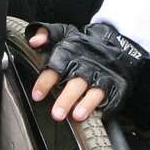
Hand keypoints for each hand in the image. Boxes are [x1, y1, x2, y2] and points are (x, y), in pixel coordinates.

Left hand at [28, 21, 148, 122]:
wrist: (115, 44)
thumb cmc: (82, 45)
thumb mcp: (63, 34)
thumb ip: (45, 34)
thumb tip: (34, 41)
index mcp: (70, 54)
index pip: (55, 67)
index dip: (45, 82)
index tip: (37, 95)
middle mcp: (86, 67)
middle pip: (75, 84)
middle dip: (66, 99)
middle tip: (56, 114)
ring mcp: (101, 77)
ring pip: (94, 92)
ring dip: (86, 104)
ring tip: (77, 116)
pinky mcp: (115, 86)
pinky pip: (110, 97)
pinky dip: (102, 107)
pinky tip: (95, 115)